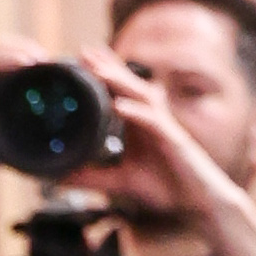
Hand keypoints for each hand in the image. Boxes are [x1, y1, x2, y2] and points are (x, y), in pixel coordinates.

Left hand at [92, 56, 228, 234]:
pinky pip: (153, 122)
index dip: (102, 77)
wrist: (196, 204)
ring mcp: (164, 127)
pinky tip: (119, 106)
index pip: (119, 93)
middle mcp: (152, 119)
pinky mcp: (173, 140)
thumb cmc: (165, 190)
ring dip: (119, 82)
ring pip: (140, 97)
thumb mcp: (119, 182)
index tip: (78, 62)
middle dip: (107, 67)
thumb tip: (59, 177)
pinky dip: (135, 112)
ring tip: (98, 71)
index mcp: (139, 125)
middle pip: (128, 87)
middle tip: (84, 51)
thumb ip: (91, 178)